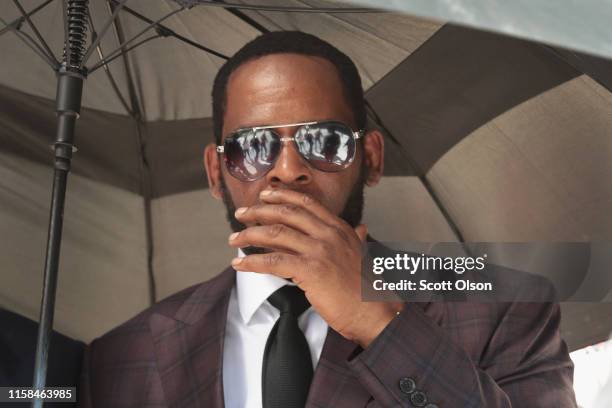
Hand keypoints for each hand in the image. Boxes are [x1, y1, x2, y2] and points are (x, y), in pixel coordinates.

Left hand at [228, 189, 402, 347]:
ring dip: (250, 235)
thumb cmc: (368, 289)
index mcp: (340, 229)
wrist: (376, 311)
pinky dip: (252, 262)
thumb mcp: (362, 255)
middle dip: (259, 211)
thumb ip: (357, 238)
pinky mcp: (311, 271)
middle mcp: (329, 234)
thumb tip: (361, 228)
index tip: (264, 195)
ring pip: (276, 234)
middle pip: (286, 213)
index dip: (282, 196)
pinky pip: (273, 262)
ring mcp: (320, 251)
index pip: (306, 203)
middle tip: (241, 213)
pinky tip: (240, 264)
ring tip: (234, 239)